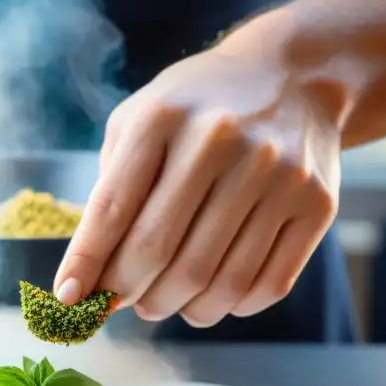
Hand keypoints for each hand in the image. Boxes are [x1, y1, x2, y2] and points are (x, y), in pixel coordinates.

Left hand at [54, 21, 342, 326]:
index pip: (112, 209)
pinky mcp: (317, 203)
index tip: (68, 299)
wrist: (295, 77)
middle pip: (160, 252)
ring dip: (179, 308)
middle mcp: (222, 140)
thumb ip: (111, 191)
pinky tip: (215, 297)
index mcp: (163, 118)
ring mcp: (277, 173)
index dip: (86, 264)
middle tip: (122, 303)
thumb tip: (88, 280)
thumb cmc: (196, 112)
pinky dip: (232, 306)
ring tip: (165, 303)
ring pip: (215, 280)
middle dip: (129, 294)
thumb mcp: (140, 122)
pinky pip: (267, 284)